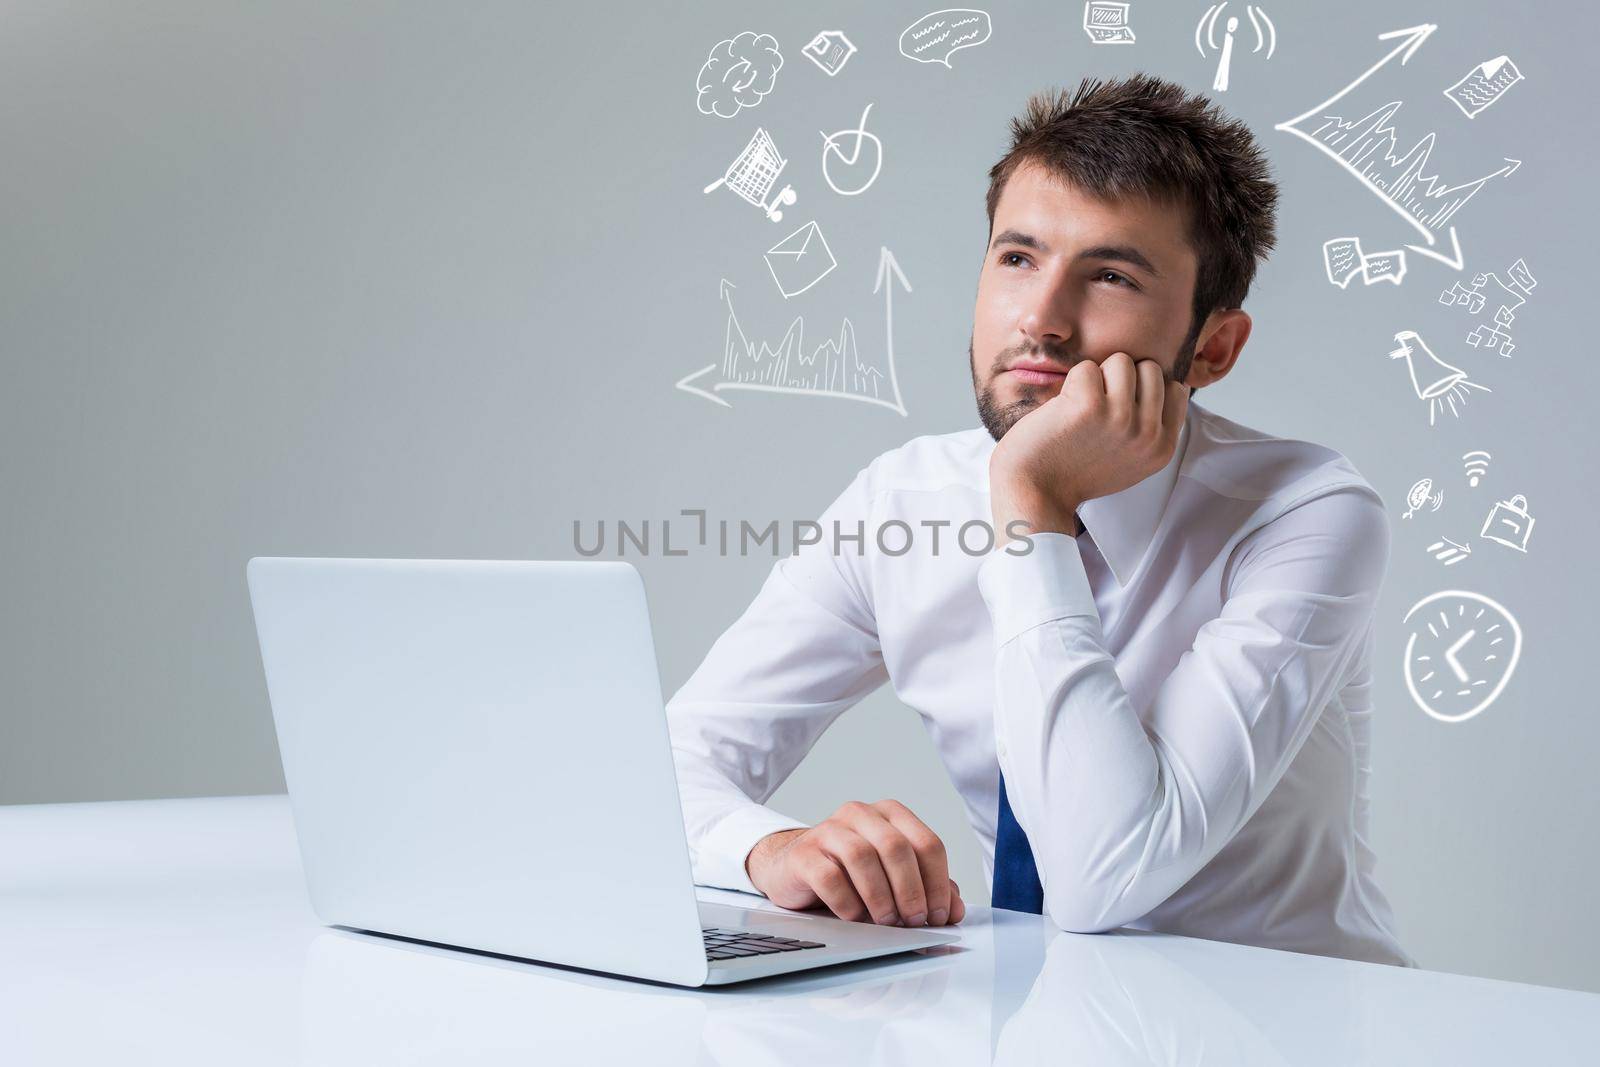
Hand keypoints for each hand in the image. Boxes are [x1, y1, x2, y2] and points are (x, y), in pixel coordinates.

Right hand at [745, 799, 965, 926]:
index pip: (927, 843)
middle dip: (911, 890)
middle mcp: (860, 815)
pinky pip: (830, 876)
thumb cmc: (850, 874)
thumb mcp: (892, 878)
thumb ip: (927, 888)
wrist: (794, 870)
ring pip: (863, 857)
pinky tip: (855, 918)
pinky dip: (848, 903)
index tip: (939, 915)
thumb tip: (955, 909)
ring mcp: (828, 830)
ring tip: (886, 922)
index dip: (938, 883)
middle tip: (915, 921)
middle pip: (897, 847)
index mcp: (889, 815)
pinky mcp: (803, 853)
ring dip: (881, 897)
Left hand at [990, 353, 1186, 541]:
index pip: (1175, 389)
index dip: (1145, 388)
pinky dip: (1070, 382)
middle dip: (1122, 378)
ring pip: (1121, 361)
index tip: (1120, 406)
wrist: (1035, 493)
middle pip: (1150, 368)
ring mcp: (1121, 418)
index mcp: (1162, 448)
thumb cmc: (1075, 473)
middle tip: (1097, 406)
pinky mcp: (1090, 405)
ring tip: (1081, 406)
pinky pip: (1086, 367)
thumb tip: (1169, 383)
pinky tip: (1063, 410)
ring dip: (1097, 376)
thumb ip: (1152, 428)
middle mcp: (1148, 434)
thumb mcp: (1130, 460)